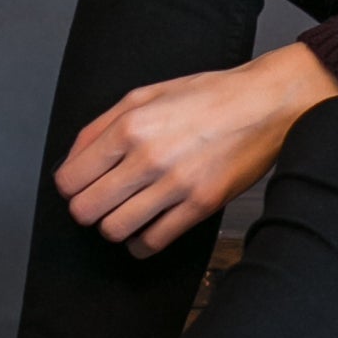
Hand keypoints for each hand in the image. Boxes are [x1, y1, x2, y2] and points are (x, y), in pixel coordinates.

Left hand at [56, 44, 337, 256]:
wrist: (266, 103)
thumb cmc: (208, 96)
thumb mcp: (146, 94)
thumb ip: (101, 126)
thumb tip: (71, 162)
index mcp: (130, 125)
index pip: (71, 179)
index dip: (71, 186)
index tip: (82, 186)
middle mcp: (148, 156)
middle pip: (86, 210)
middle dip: (88, 209)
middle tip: (102, 201)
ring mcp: (175, 184)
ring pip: (114, 230)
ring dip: (114, 226)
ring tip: (127, 212)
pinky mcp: (201, 206)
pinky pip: (152, 243)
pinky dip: (142, 242)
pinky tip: (148, 227)